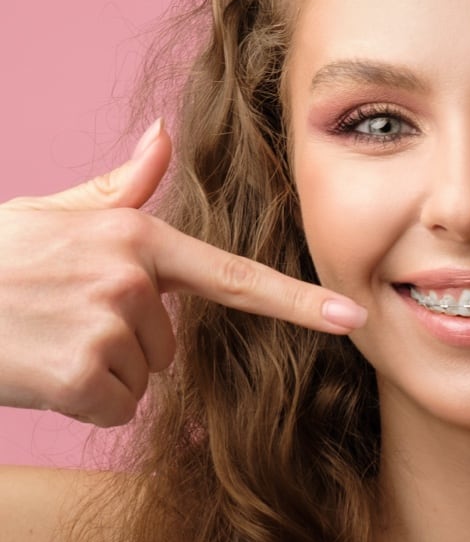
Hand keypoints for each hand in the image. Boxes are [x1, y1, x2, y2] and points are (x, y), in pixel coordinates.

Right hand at [0, 120, 365, 426]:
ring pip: (144, 378)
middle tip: (64, 319)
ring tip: (49, 340)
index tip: (351, 318)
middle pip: (171, 343)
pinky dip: (84, 401)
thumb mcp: (59, 215)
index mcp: (139, 239)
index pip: (235, 277)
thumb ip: (123, 185)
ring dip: (101, 372)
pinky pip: (116, 407)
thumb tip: (162, 134)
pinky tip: (44, 371)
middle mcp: (133, 279)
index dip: (299, 302)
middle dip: (126, 342)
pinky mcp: (85, 374)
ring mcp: (110, 326)